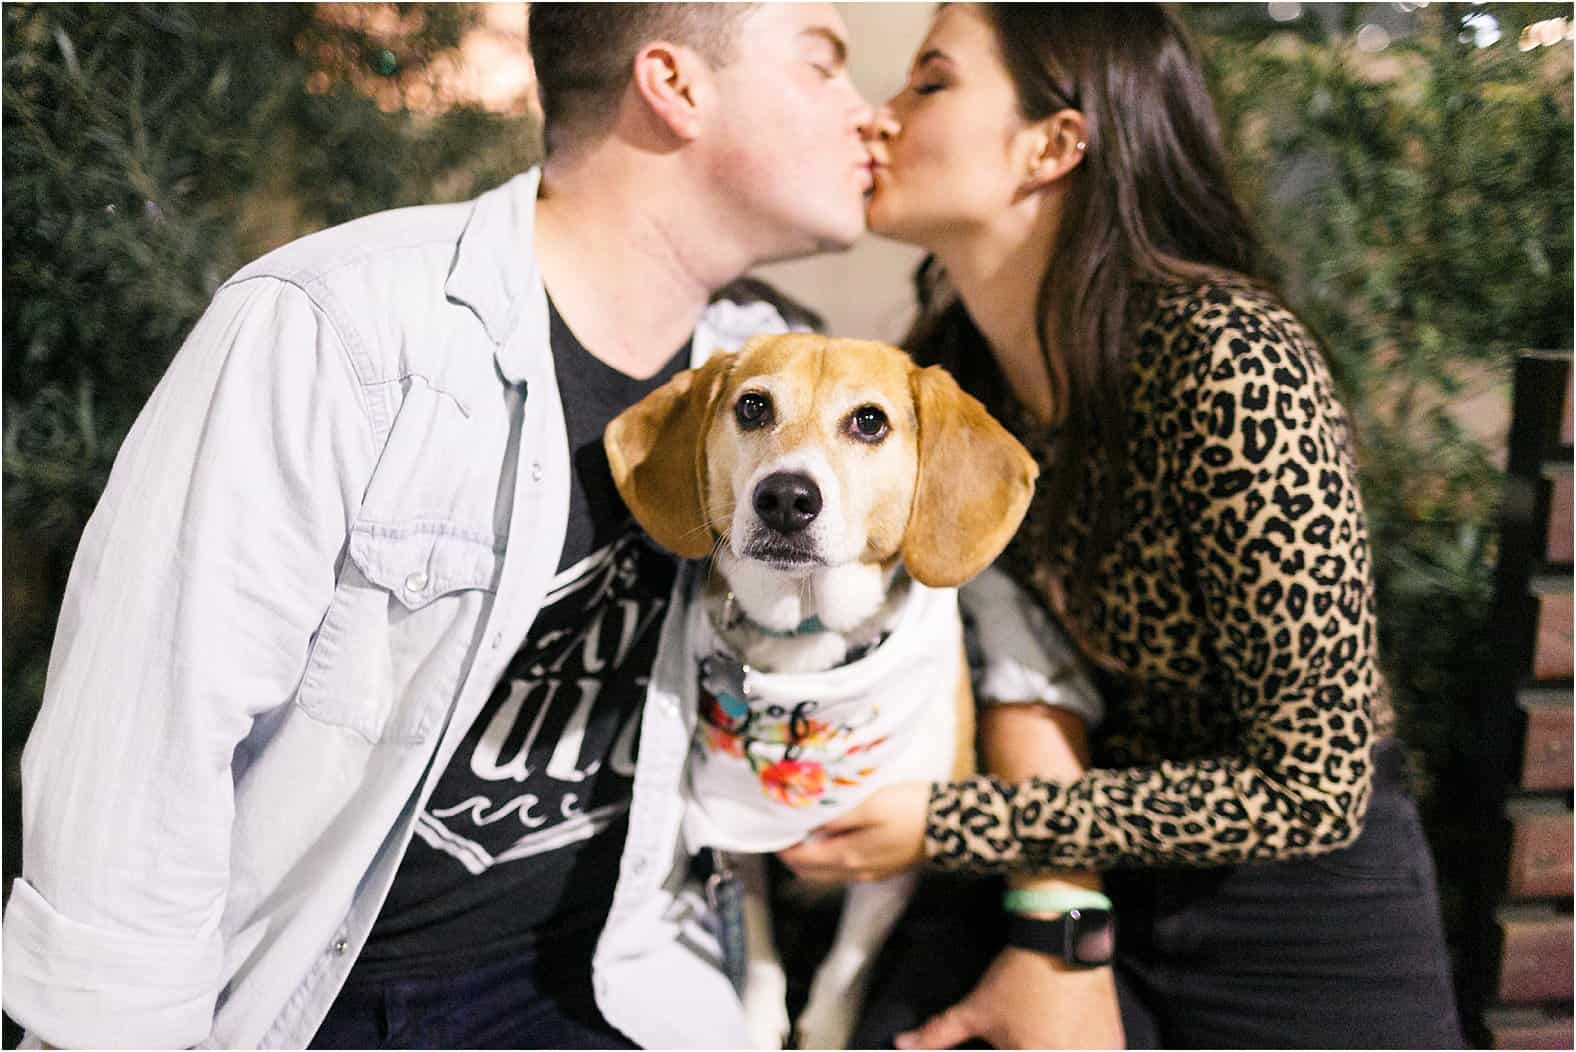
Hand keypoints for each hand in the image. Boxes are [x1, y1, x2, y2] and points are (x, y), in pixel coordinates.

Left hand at [776, 780, 931, 882]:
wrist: (953, 826)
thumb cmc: (910, 809)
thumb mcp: (869, 804)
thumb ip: (835, 816)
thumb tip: (805, 823)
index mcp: (847, 857)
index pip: (800, 859)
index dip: (783, 845)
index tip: (774, 825)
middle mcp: (854, 872)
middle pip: (810, 872)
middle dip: (792, 854)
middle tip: (784, 827)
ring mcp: (869, 873)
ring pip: (826, 872)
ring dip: (810, 857)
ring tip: (804, 830)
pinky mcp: (882, 868)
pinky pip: (844, 868)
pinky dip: (829, 857)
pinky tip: (832, 836)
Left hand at [895, 946, 1124, 1049]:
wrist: (1062, 936)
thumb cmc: (1017, 976)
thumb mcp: (976, 1008)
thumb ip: (938, 1034)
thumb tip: (900, 1045)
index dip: (1006, 1050)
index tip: (1009, 1043)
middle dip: (1031, 1045)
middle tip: (1025, 1033)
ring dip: (1055, 1045)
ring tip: (1043, 1031)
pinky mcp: (1116, 1043)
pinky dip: (1078, 1046)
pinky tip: (1063, 1035)